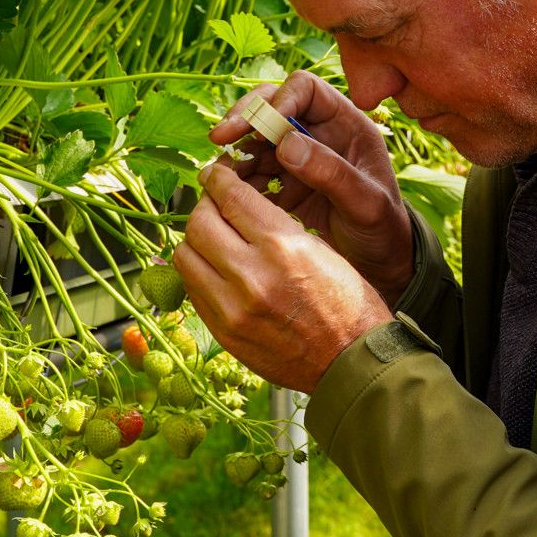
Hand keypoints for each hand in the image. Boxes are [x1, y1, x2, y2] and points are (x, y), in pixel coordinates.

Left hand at [175, 160, 393, 392]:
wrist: (352, 363)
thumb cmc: (346, 302)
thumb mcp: (319, 248)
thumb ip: (272, 226)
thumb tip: (233, 205)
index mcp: (282, 246)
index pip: (230, 197)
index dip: (218, 179)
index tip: (215, 174)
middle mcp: (251, 276)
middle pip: (199, 223)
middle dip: (204, 206)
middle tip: (213, 205)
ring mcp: (232, 309)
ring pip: (185, 256)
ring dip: (195, 241)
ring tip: (213, 240)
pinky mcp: (224, 333)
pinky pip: (193, 290)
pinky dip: (199, 273)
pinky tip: (217, 271)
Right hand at [209, 70, 414, 298]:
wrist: (381, 265)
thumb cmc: (385, 229)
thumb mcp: (368, 204)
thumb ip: (332, 173)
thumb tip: (286, 144)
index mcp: (345, 124)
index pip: (306, 89)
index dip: (280, 100)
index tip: (262, 126)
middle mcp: (317, 134)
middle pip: (271, 106)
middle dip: (244, 118)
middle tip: (219, 137)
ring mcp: (296, 159)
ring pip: (254, 141)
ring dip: (234, 152)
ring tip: (216, 174)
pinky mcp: (281, 186)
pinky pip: (250, 174)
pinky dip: (233, 181)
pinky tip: (222, 193)